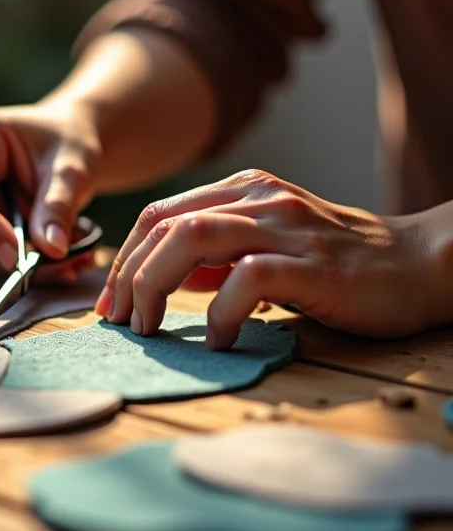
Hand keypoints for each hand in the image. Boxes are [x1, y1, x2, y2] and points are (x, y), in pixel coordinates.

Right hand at [0, 103, 100, 280]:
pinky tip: (49, 259)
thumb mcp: (73, 170)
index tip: (16, 258)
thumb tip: (52, 249)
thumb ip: (59, 207)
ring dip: (7, 262)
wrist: (67, 143)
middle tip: (55, 267)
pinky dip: (10, 260)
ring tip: (64, 263)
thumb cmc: (68, 143)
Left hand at [95, 169, 434, 348]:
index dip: (124, 259)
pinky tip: (218, 339)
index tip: (111, 302)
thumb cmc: (335, 262)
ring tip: (150, 328)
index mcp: (241, 191)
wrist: (419, 263)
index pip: (158, 215)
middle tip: (121, 321)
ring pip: (192, 237)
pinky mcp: (314, 264)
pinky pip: (249, 278)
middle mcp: (258, 199)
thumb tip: (159, 278)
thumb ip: (215, 256)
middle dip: (128, 274)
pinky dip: (220, 311)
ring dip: (155, 285)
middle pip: (163, 224)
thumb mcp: (264, 247)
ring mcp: (286, 227)